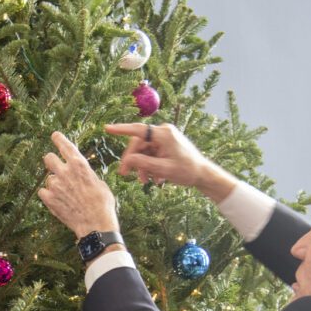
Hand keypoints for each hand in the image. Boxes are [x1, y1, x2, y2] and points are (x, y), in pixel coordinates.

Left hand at [38, 131, 119, 238]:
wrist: (96, 224)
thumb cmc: (102, 204)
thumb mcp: (99, 183)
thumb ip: (86, 175)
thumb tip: (81, 175)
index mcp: (79, 164)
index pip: (65, 145)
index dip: (58, 139)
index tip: (54, 136)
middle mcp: (65, 171)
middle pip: (48, 158)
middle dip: (51, 161)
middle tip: (55, 167)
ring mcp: (55, 185)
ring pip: (48, 179)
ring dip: (54, 184)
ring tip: (66, 195)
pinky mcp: (49, 199)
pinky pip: (43, 192)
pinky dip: (49, 196)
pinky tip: (59, 202)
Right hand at [106, 123, 227, 199]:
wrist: (203, 174)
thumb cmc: (187, 171)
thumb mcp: (163, 170)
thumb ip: (143, 164)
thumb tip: (127, 160)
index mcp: (164, 134)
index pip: (138, 129)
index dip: (121, 129)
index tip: (107, 128)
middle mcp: (164, 132)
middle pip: (140, 143)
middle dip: (133, 160)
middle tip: (125, 174)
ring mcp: (165, 138)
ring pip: (145, 150)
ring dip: (143, 166)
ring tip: (145, 181)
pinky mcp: (166, 144)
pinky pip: (152, 153)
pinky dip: (151, 165)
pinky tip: (155, 178)